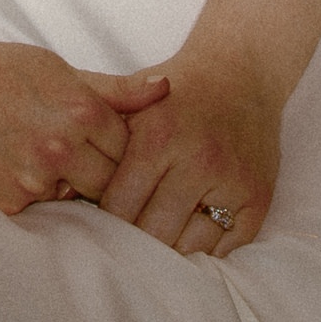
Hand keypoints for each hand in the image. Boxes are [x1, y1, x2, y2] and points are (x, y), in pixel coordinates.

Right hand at [0, 18, 171, 214]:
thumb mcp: (59, 70)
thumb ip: (116, 90)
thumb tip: (167, 88)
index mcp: (82, 111)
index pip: (129, 149)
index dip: (114, 146)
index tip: (97, 138)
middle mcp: (62, 148)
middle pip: (109, 182)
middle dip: (97, 171)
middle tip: (72, 151)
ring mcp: (34, 180)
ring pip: (75, 199)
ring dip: (66, 185)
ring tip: (38, 153)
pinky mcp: (8, 203)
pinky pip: (39, 210)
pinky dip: (32, 193)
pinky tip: (12, 165)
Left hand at [93, 44, 279, 259]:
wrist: (241, 72)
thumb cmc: (176, 91)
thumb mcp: (131, 98)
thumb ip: (97, 134)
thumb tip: (61, 183)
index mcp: (159, 137)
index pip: (120, 207)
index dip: (105, 219)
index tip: (98, 222)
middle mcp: (199, 161)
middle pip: (153, 232)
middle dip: (134, 240)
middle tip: (123, 242)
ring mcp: (233, 182)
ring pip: (189, 247)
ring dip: (169, 248)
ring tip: (155, 238)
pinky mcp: (259, 198)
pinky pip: (224, 248)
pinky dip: (203, 249)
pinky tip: (187, 234)